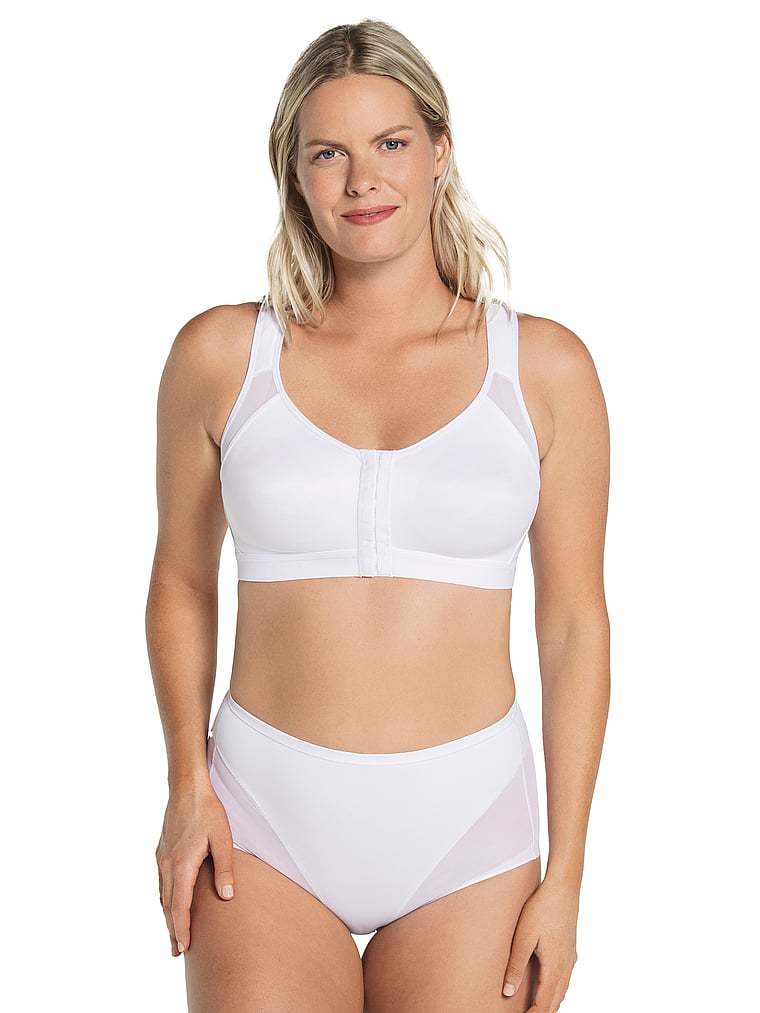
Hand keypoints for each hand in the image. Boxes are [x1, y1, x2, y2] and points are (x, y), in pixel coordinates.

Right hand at [155, 776, 234, 955]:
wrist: (186, 788)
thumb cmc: (207, 811)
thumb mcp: (222, 839)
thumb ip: (225, 868)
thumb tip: (227, 897)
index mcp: (182, 865)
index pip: (180, 906)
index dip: (182, 928)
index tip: (184, 947)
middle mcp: (168, 865)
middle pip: (168, 905)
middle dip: (173, 929)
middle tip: (178, 951)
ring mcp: (162, 858)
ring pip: (163, 895)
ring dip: (168, 916)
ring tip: (174, 934)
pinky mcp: (161, 852)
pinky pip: (162, 882)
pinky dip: (165, 899)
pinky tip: (169, 903)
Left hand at [502, 878, 579, 1010]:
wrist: (563, 888)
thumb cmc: (542, 909)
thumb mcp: (523, 937)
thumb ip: (516, 966)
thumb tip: (508, 991)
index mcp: (555, 967)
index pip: (544, 1004)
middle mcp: (566, 967)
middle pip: (555, 1002)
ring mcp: (570, 959)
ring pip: (562, 992)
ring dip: (549, 1004)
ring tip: (535, 1009)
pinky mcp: (570, 950)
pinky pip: (564, 980)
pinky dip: (555, 991)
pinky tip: (548, 988)